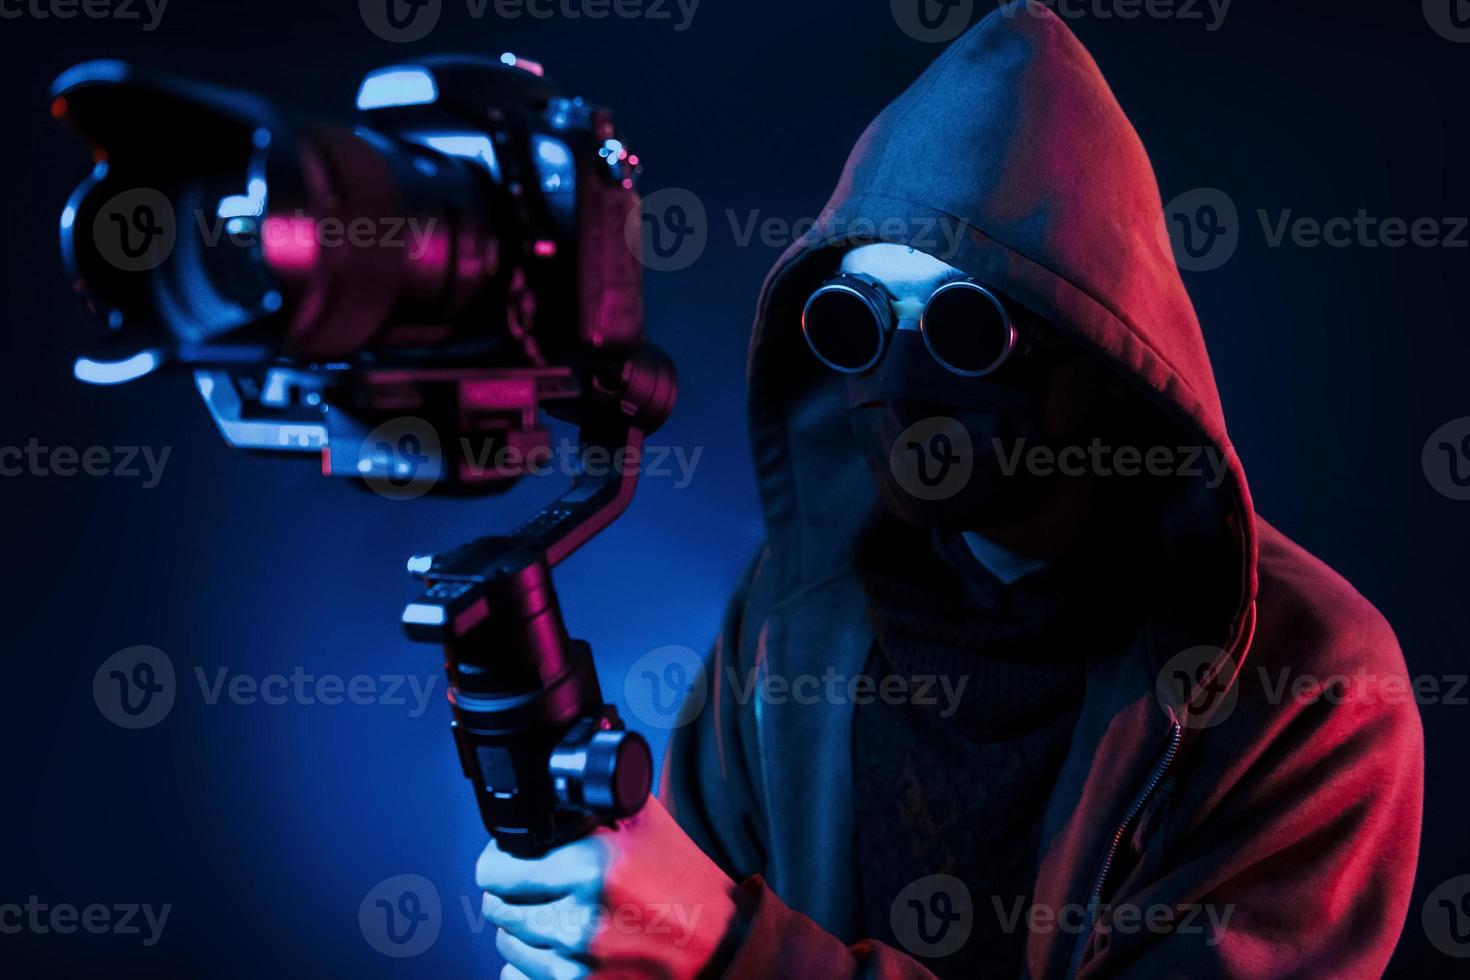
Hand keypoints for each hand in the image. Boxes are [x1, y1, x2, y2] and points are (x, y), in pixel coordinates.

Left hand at [476, 796, 750, 979]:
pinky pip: (519, 976)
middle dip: (514, 893)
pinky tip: (561, 949)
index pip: (495, 871)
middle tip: (541, 885)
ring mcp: (579, 964)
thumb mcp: (643, 825)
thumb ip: (593, 802)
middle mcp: (579, 919)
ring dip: (526, 928)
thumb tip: (553, 771)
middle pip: (497, 908)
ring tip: (560, 914)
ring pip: (508, 944)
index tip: (512, 858)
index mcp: (590, 867)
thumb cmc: (684, 883)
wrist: (722, 947)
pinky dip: (532, 964)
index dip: (500, 860)